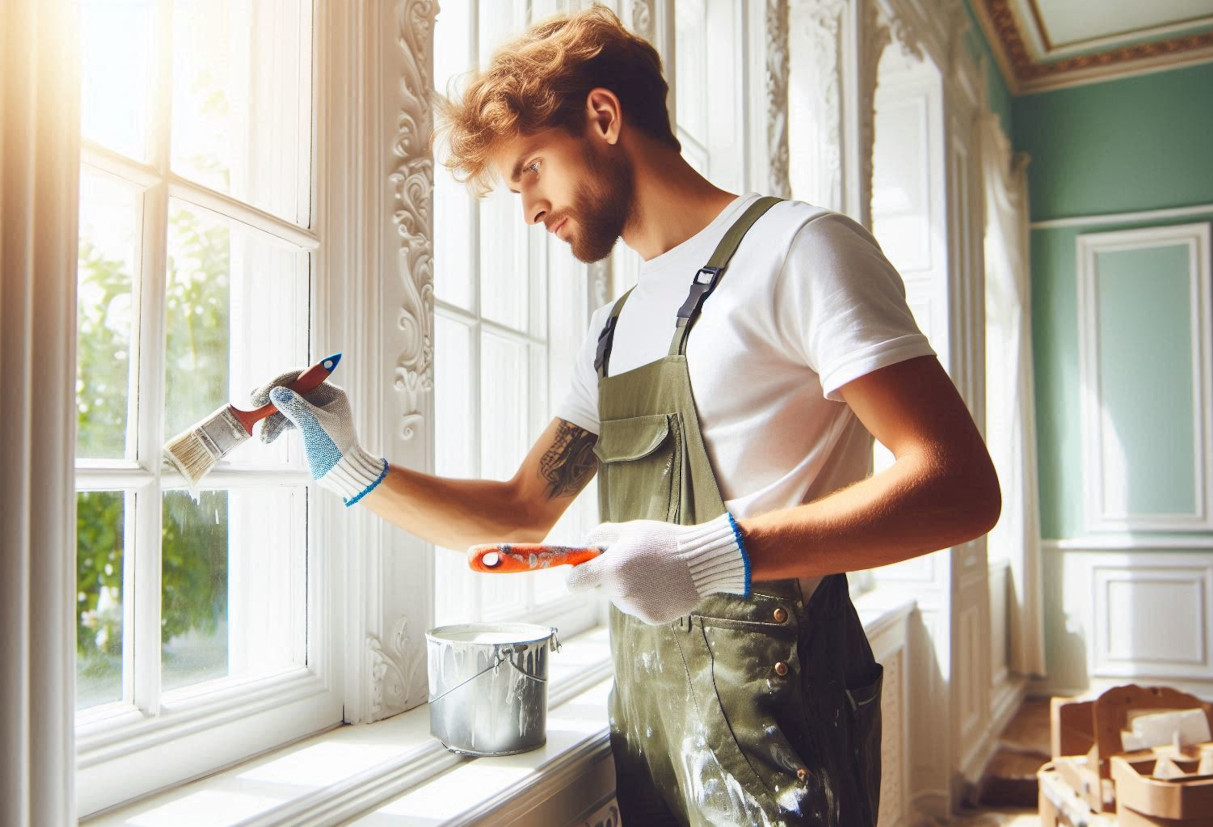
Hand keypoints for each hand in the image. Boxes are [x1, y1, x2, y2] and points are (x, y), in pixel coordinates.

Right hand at [249, 369, 344, 444]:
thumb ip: (296, 408)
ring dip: (271, 419)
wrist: (341, 472)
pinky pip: (286, 419)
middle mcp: (322, 398)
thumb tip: (275, 391)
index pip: (300, 377)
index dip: (277, 383)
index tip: (260, 396)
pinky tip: (268, 438)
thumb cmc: (334, 449)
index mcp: (330, 392)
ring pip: (285, 407)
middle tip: (254, 410)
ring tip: (264, 436)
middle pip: (290, 390)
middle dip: (271, 403)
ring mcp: (313, 410)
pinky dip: (276, 427)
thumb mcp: (314, 426)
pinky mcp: (306, 424)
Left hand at [565, 513, 750, 624]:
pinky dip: (647, 598)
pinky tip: (664, 584)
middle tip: (631, 562)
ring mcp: (636, 608)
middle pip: (599, 590)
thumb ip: (600, 536)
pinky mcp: (651, 618)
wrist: (703, 561)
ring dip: (629, 587)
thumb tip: (584, 546)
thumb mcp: (630, 529)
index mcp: (611, 569)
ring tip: (654, 571)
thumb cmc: (665, 540)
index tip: (583, 571)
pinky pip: (639, 607)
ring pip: (620, 599)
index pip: (574, 582)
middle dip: (608, 578)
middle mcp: (620, 592)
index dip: (576, 576)